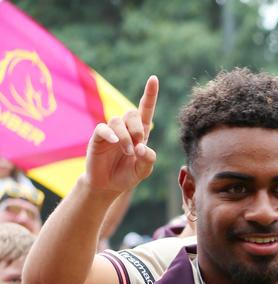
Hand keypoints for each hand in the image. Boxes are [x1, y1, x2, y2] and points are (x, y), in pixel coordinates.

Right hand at [84, 75, 158, 196]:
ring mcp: (110, 132)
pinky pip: (103, 128)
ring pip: (117, 121)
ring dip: (125, 136)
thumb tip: (143, 147)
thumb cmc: (127, 175)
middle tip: (139, 144)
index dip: (149, 94)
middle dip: (137, 127)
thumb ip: (148, 160)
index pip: (145, 110)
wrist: (108, 185)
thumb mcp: (143, 170)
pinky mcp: (98, 137)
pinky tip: (115, 142)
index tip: (153, 78)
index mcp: (140, 133)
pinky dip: (110, 134)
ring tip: (128, 152)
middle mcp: (125, 129)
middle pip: (131, 113)